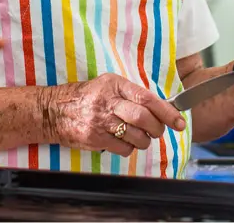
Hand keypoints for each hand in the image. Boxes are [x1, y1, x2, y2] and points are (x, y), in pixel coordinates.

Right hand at [44, 74, 185, 155]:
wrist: (54, 110)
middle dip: (157, 128)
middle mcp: (108, 101)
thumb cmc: (86, 97)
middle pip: (144, 118)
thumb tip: (161, 108)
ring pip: (136, 137)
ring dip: (144, 141)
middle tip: (157, 131)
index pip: (147, 98)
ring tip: (138, 136)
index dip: (167, 112)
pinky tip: (122, 141)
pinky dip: (129, 148)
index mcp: (115, 85)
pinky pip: (124, 148)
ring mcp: (101, 121)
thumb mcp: (108, 86)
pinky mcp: (95, 138)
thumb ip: (132, 94)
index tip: (179, 122)